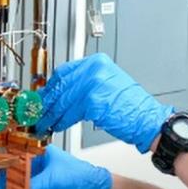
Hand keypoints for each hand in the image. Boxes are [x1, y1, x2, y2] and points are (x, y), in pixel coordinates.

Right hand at [0, 145, 112, 188]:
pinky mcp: (43, 183)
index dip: (4, 168)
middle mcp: (39, 159)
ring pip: (19, 179)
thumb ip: (33, 187)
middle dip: (5, 182)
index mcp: (41, 150)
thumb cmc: (81, 177)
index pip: (16, 156)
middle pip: (15, 168)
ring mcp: (41, 171)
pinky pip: (26, 188)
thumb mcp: (54, 180)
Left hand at [35, 53, 173, 152]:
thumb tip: (62, 93)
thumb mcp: (107, 84)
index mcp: (97, 63)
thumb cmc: (131, 107)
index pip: (64, 71)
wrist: (148, 119)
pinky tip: (58, 125)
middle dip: (47, 101)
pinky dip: (62, 121)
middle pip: (61, 85)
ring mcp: (93, 84)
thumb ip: (85, 84)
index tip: (42, 96)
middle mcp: (94, 69)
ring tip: (46, 122)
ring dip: (52, 114)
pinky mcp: (92, 101)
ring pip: (63, 100)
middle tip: (39, 111)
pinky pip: (70, 113)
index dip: (50, 86)